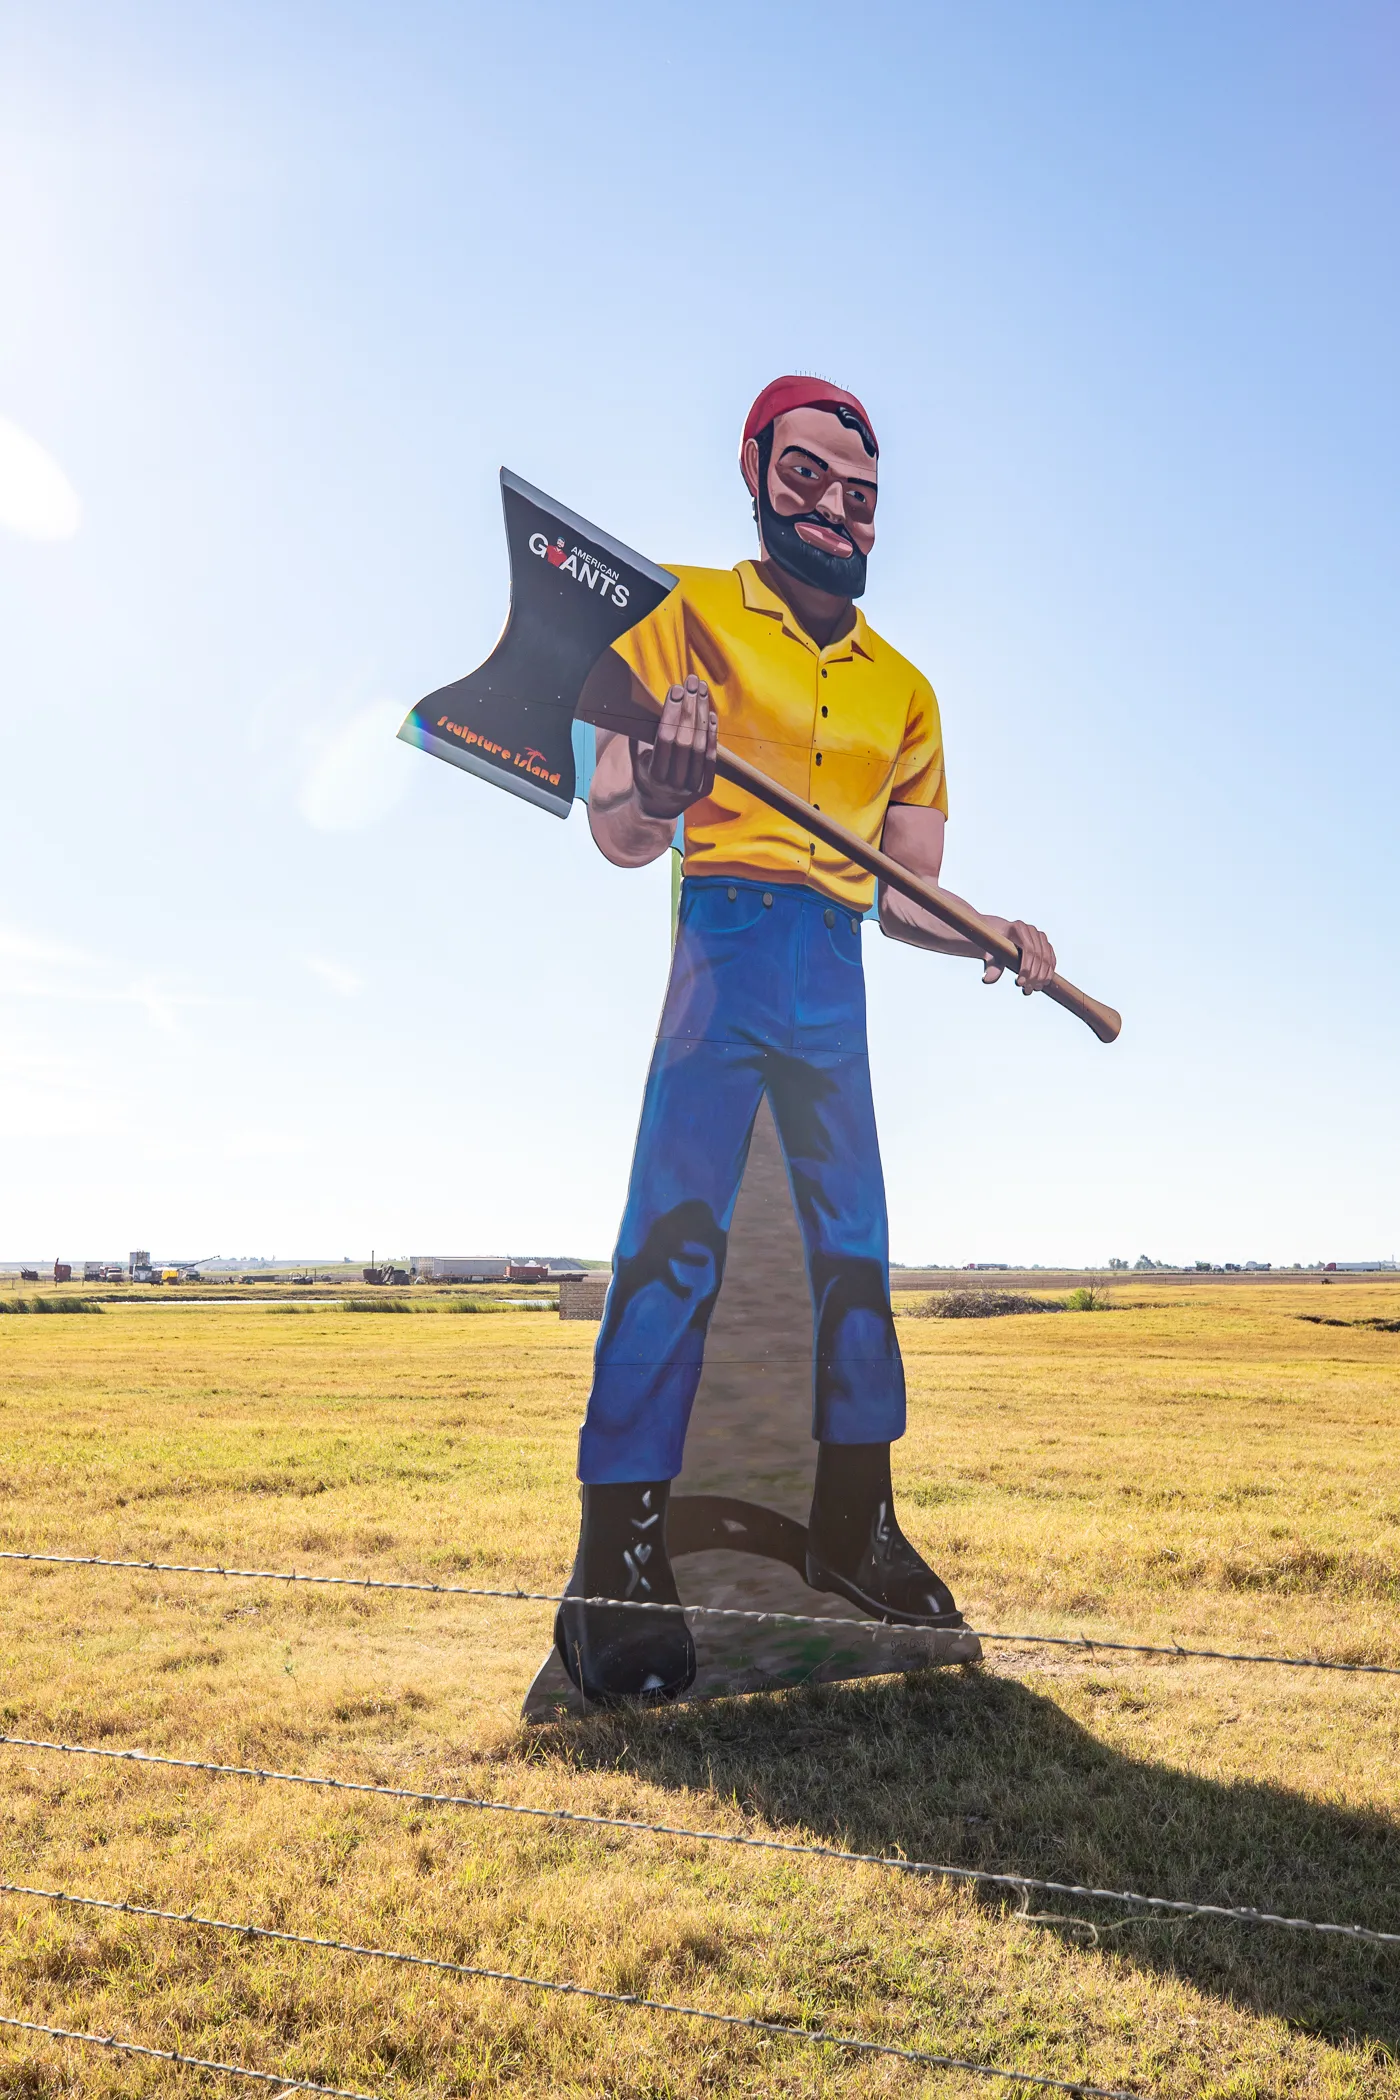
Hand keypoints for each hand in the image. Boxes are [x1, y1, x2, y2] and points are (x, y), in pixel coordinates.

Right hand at [631, 676, 717, 820]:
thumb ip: (637, 737)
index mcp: (654, 776)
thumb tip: (635, 704)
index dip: (671, 712)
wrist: (658, 808)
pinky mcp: (706, 789)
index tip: (675, 688)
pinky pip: (712, 758)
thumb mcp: (636, 760)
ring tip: (701, 691)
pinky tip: (710, 714)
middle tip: (692, 682)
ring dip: (702, 715)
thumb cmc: (644, 776)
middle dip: (689, 707)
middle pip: (685, 739)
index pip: (665, 738)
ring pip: (701, 747)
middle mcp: (674, 784)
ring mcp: (692, 788)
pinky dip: (713, 735)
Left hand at [982, 919, 1055, 994]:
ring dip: (1042, 977)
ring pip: (1047, 959)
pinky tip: (1040, 984)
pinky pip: (1051, 960)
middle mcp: (1032, 930)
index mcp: (1018, 928)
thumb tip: (988, 979)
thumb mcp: (989, 954)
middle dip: (1035, 975)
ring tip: (1032, 989)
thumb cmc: (992, 945)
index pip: (1028, 950)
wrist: (997, 937)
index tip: (1019, 983)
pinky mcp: (1045, 945)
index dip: (1026, 968)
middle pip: (1040, 955)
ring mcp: (1040, 937)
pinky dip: (1048, 973)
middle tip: (1027, 989)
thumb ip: (991, 966)